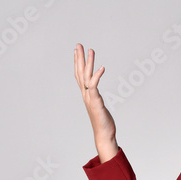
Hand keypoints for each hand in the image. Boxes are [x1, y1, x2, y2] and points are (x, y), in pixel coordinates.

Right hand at [73, 43, 117, 159]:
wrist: (104, 134)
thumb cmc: (103, 123)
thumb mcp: (99, 107)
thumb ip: (97, 100)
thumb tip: (97, 97)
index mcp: (86, 95)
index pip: (79, 75)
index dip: (77, 63)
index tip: (76, 51)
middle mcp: (86, 95)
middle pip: (80, 73)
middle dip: (79, 58)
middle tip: (79, 44)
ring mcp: (90, 98)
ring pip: (86, 76)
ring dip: (88, 62)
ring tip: (90, 50)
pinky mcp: (96, 102)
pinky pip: (94, 86)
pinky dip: (97, 76)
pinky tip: (102, 68)